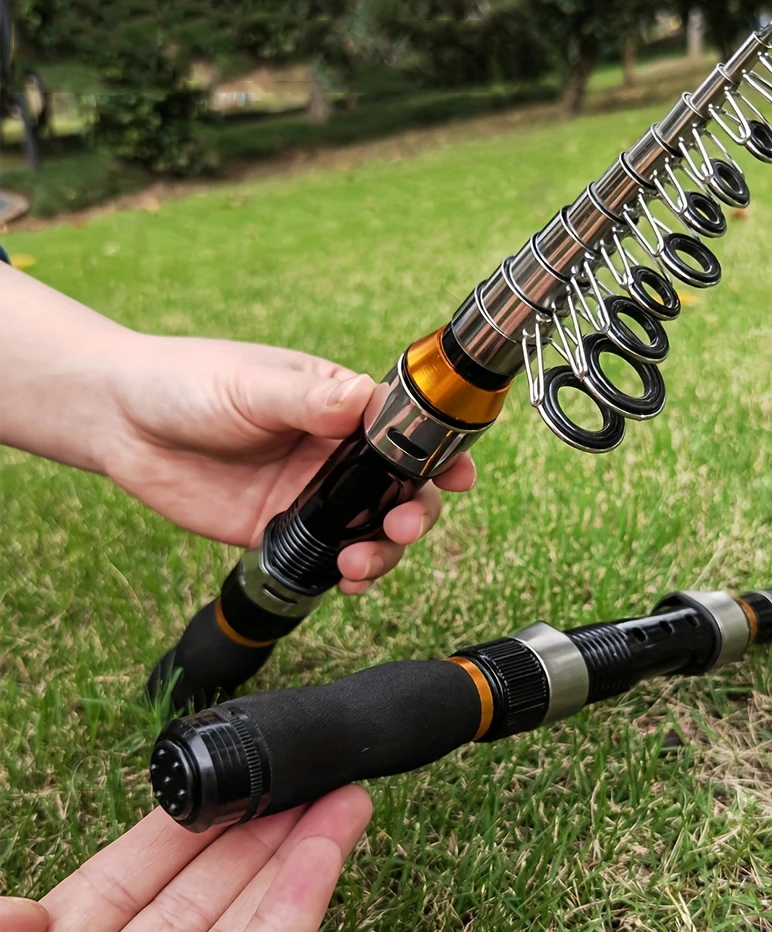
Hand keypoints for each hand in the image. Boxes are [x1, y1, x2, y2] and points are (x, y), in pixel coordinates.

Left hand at [1, 270, 474, 593]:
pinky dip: (347, 573)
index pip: (408, 430)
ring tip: (359, 561)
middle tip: (401, 524)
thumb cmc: (190, 382)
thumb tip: (368, 401)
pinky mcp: (282, 530)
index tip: (458, 474)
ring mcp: (312, 494)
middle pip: (403, 488)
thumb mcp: (253, 385)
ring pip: (372, 528)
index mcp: (341, 406)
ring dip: (383, 549)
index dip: (440, 453)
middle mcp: (336, 452)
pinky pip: (328, 556)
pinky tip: (345, 579)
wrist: (123, 422)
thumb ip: (311, 401)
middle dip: (416, 510)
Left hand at [2, 785, 370, 931]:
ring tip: (349, 794)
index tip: (241, 772)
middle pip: (218, 878)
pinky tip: (332, 844)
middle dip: (271, 821)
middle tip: (318, 771)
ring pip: (259, 906)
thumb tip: (11, 908)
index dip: (201, 816)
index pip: (147, 866)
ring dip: (307, 846)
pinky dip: (306, 894)